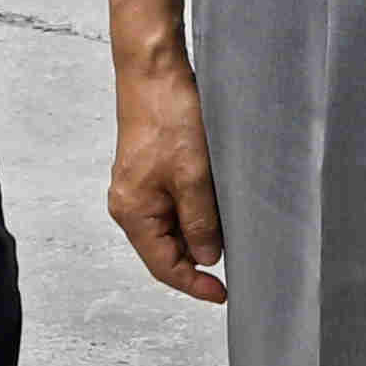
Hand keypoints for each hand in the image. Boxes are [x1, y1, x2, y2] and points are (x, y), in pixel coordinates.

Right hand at [106, 54, 227, 305]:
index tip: (223, 294)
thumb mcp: (193, 176)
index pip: (164, 266)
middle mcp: (129, 204)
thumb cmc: (168, 116)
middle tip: (236, 260)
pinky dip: (195, 212)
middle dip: (198, 259)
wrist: (154, 71)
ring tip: (230, 229)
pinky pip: (173, 205)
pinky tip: (216, 205)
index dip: (195, 284)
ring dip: (199, 233)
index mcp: (132, 212)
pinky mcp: (150, 171)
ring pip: (172, 227)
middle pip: (166, 249)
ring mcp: (139, 187)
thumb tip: (207, 257)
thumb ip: (200, 222)